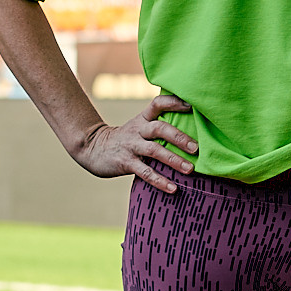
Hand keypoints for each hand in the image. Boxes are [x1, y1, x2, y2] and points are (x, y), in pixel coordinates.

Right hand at [71, 95, 197, 193]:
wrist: (92, 148)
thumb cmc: (127, 138)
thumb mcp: (140, 126)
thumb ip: (160, 125)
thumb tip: (194, 129)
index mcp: (143, 118)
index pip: (158, 104)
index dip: (174, 102)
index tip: (192, 105)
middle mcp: (138, 130)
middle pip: (159, 128)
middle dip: (179, 137)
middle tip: (197, 148)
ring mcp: (131, 146)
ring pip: (154, 150)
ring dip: (173, 160)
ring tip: (190, 169)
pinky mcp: (125, 162)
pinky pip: (145, 172)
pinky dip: (160, 180)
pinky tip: (173, 188)